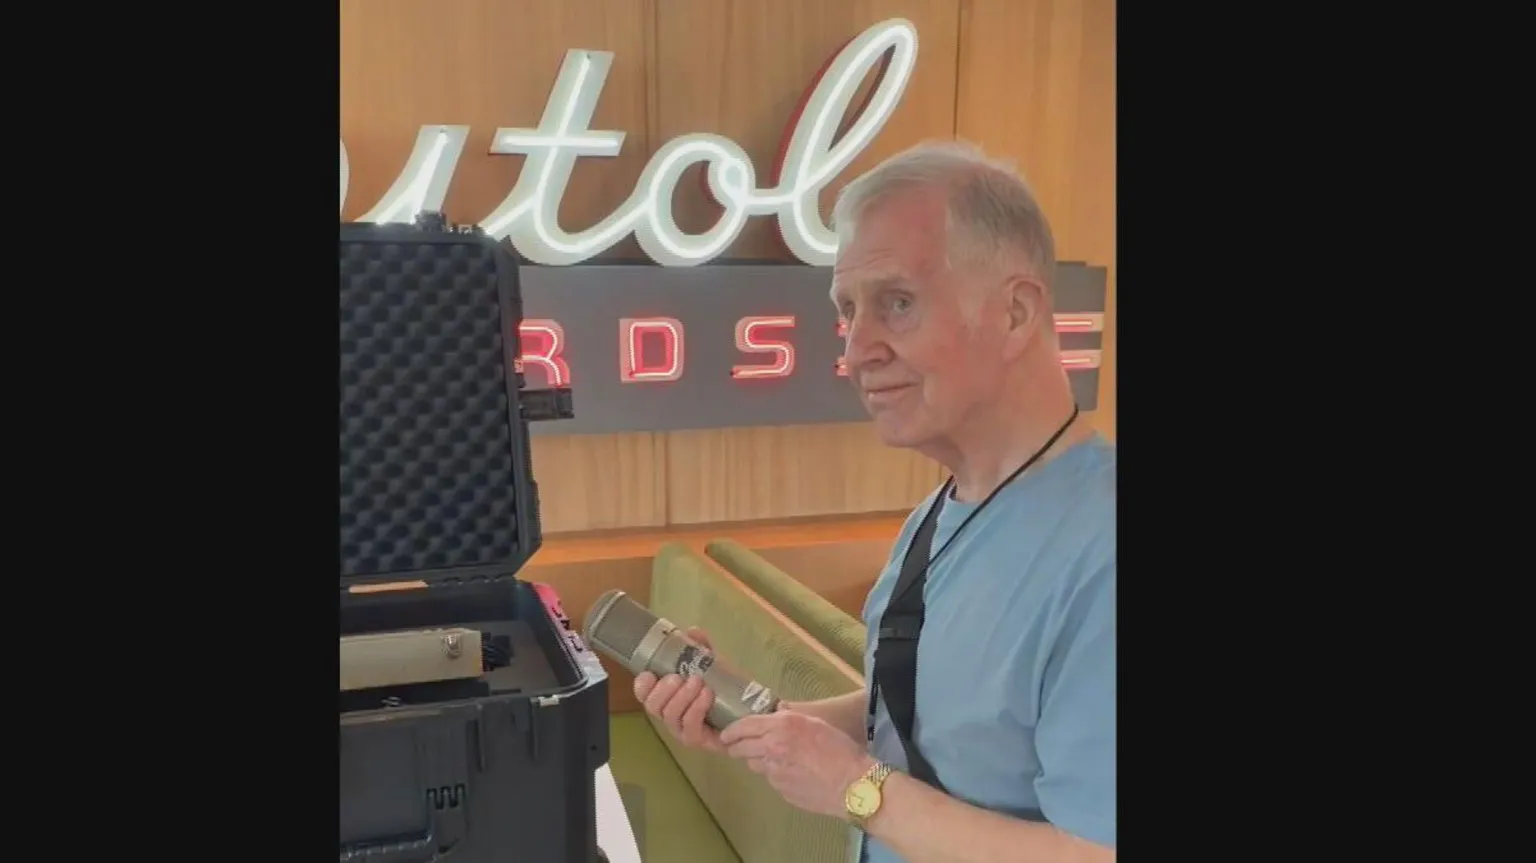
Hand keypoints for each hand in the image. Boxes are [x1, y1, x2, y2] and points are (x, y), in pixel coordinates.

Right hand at [633, 627, 724, 753]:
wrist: (749, 710)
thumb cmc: (723, 688)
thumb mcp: (712, 664)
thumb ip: (702, 647)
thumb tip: (692, 631)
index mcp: (667, 696)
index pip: (644, 694)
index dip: (642, 685)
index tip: (650, 674)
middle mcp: (669, 714)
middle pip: (653, 706)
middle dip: (664, 690)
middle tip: (679, 677)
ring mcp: (682, 730)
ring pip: (670, 716)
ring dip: (683, 697)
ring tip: (698, 682)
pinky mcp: (697, 740)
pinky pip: (689, 727)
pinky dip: (696, 709)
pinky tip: (707, 695)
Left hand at [720, 709, 875, 818]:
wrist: (854, 784)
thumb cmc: (840, 749)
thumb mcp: (815, 723)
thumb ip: (790, 720)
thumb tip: (774, 718)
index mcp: (781, 726)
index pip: (743, 726)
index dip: (731, 730)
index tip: (726, 734)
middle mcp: (772, 747)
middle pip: (741, 748)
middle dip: (736, 747)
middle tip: (738, 746)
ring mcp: (774, 772)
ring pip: (755, 765)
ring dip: (759, 760)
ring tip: (776, 759)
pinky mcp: (780, 790)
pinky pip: (771, 780)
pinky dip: (776, 775)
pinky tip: (794, 773)